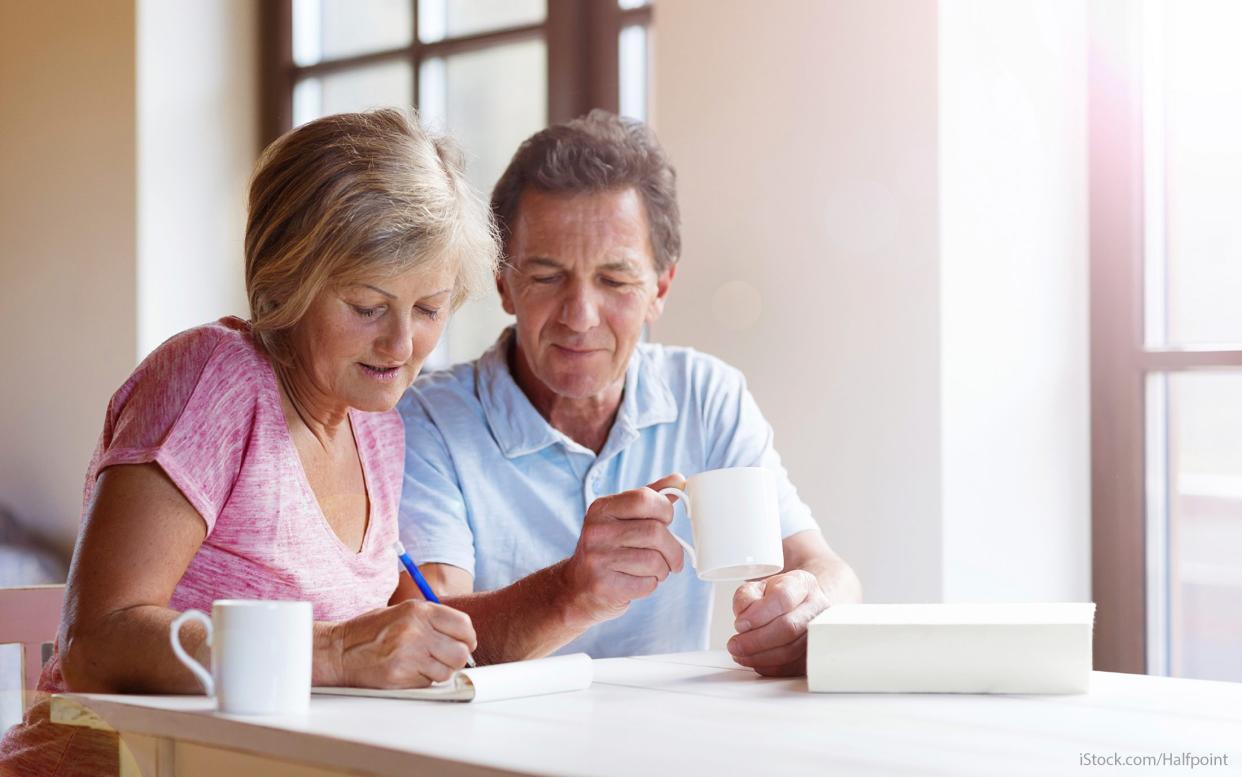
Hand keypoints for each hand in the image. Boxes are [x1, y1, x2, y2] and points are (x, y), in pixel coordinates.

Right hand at [332, 599, 476, 687]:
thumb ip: (432, 620)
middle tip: (444, 658)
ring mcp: (408, 654)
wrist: (338, 651)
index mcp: (419, 611)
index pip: (463, 625)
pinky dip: (423, 680)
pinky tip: (407, 671)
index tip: (465, 643)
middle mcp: (416, 630)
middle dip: (456, 658)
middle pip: (460, 652)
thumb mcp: (402, 612)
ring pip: (446, 672)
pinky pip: (428, 683)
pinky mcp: (400, 676)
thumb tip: (463, 636)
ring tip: (420, 664)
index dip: (468, 638)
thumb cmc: (369, 632)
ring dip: (438, 671)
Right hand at [560, 474, 686, 623]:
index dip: (665, 511)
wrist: (577, 586)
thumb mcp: (622, 517)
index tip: (666, 522)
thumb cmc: (609, 547)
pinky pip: (647, 584)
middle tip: (673, 557)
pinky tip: (639, 581)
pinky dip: (651, 584)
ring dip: (663, 569)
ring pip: (655, 561)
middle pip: (655, 532)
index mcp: (601, 508)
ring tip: (654, 570)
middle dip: (673, 548)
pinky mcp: (604, 586)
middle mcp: (596, 531)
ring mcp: (598, 559)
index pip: (645, 498)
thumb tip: (679, 480)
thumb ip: (650, 497)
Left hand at [726, 569, 828, 676]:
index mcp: (802, 584)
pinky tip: (755, 661)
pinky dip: (769, 667)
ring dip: (760, 656)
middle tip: (735, 644)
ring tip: (741, 654)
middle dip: (756, 640)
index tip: (740, 623)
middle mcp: (817, 606)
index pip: (783, 597)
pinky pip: (792, 667)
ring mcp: (819, 632)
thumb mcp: (755, 589)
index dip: (758, 614)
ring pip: (791, 650)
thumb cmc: (775, 598)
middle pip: (789, 627)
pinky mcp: (814, 654)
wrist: (795, 608)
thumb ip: (745, 598)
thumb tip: (744, 617)